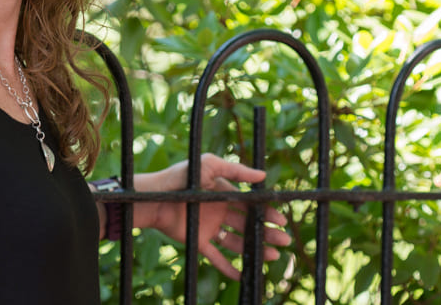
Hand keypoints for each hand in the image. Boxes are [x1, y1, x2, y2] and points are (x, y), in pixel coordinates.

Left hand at [132, 153, 290, 279]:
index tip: (281, 220)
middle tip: (285, 240)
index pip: (250, 205)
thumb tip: (263, 175)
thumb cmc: (182, 177)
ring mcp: (209, 227)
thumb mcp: (210, 166)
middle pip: (248, 224)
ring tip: (272, 255)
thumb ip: (236, 170)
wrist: (155, 198)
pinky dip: (229, 267)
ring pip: (237, 242)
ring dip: (254, 248)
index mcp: (224, 194)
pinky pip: (216, 257)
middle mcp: (219, 211)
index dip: (266, 213)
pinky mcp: (198, 242)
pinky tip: (244, 274)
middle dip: (267, 232)